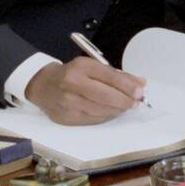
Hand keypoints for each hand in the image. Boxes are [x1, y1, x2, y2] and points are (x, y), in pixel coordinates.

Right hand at [25, 57, 146, 125]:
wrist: (43, 86)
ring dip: (117, 110)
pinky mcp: (66, 118)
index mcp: (80, 66)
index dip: (127, 85)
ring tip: (126, 107)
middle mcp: (72, 84)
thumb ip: (117, 75)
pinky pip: (92, 119)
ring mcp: (67, 102)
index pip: (109, 76)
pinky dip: (106, 116)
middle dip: (124, 100)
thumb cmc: (73, 74)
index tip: (140, 91)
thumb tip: (141, 83)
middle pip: (105, 96)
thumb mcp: (92, 67)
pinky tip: (112, 112)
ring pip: (100, 110)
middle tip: (136, 102)